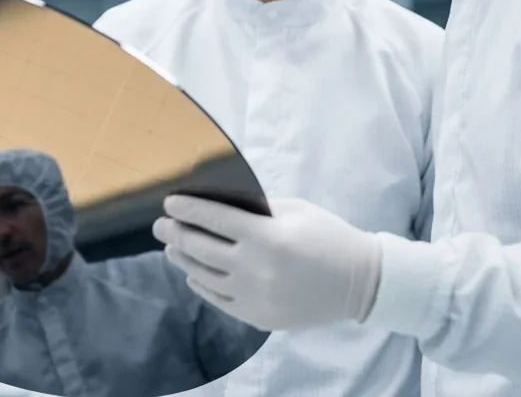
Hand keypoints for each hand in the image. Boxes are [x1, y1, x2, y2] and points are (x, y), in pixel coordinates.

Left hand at [152, 196, 381, 331]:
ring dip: (183, 260)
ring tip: (171, 249)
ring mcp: (255, 297)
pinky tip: (193, 275)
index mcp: (266, 236)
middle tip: (161, 226)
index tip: (170, 203)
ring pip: (205, 276)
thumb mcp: (295, 210)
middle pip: (202, 248)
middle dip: (176, 233)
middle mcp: (256, 268)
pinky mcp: (259, 317)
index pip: (214, 218)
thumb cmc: (328, 237)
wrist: (359, 283)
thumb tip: (219, 204)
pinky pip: (220, 301)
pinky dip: (202, 286)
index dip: (188, 209)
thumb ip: (257, 208)